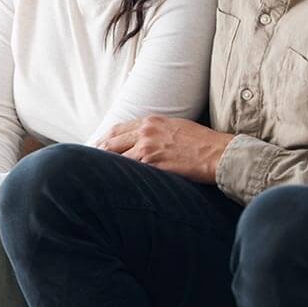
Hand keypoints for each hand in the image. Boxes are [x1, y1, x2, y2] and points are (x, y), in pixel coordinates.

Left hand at [96, 116, 233, 183]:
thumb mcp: (176, 127)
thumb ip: (156, 131)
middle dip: (98, 153)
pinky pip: (129, 171)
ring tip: (97, 178)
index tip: (96, 147)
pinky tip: (113, 184)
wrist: (219, 153)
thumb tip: (143, 140)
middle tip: (88, 163)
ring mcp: (148, 148)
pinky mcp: (153, 164)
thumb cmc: (203, 142)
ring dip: (106, 167)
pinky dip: (120, 177)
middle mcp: (146, 132)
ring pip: (117, 158)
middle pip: (111, 142)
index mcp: (151, 121)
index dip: (104, 140)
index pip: (118, 129)